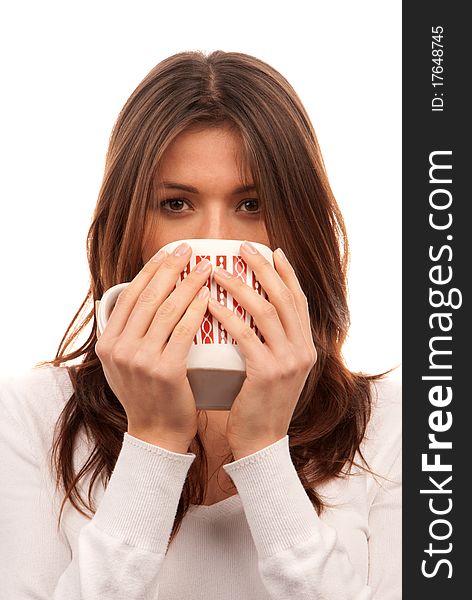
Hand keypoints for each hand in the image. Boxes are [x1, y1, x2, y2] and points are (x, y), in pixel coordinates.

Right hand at [95, 243, 210, 453]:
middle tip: (189, 250)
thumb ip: (128, 334)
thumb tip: (145, 298)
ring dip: (188, 284)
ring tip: (206, 268)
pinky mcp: (165, 371)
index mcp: (108, 343)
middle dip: (170, 268)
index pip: (129, 296)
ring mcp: (140, 360)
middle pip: (148, 297)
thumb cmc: (148, 395)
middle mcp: (119, 349)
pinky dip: (196, 311)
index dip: (150, 271)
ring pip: (167, 310)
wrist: (156, 434)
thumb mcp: (124, 364)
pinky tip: (208, 297)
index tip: (168, 253)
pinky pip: (183, 331)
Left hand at [207, 241, 316, 459]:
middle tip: (242, 248)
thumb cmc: (260, 402)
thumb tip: (252, 310)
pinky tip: (210, 303)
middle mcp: (302, 349)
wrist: (261, 442)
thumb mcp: (276, 368)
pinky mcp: (267, 373)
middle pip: (284, 297)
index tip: (273, 250)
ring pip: (266, 311)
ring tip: (218, 270)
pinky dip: (227, 316)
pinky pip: (245, 335)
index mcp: (306, 345)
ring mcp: (288, 361)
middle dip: (263, 268)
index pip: (299, 299)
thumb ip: (273, 341)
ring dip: (241, 286)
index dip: (287, 272)